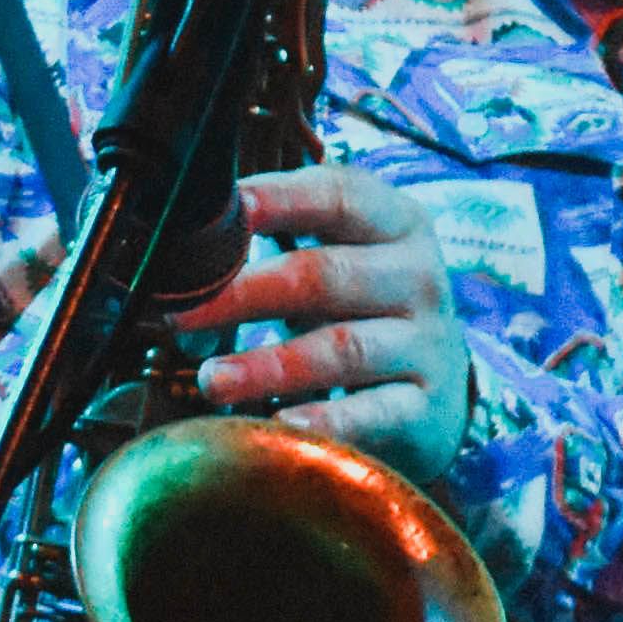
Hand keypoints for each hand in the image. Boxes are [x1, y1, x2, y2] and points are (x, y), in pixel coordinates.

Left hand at [192, 164, 473, 490]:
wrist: (439, 389)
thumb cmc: (365, 313)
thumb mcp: (342, 265)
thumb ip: (281, 246)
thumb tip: (183, 255)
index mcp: (397, 223)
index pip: (338, 196)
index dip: (278, 199)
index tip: (224, 211)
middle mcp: (418, 277)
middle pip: (327, 275)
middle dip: (247, 292)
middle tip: (183, 313)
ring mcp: (426, 344)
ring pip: (342, 349)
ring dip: (268, 365)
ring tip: (212, 379)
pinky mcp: (425, 408)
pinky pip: (372, 414)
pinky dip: (325, 421)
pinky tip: (280, 425)